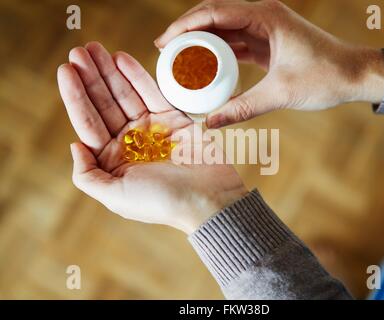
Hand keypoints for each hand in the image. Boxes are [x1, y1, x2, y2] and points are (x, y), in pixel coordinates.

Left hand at [57, 42, 246, 233]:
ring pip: (126, 94)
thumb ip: (88, 175)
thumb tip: (75, 145)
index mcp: (113, 159)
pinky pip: (153, 93)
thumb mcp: (115, 197)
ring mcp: (152, 128)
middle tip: (79, 51)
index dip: (75, 95)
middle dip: (91, 77)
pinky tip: (122, 59)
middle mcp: (130, 142)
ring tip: (95, 49)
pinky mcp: (174, 119)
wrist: (208, 199)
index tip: (65, 69)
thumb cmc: (162, 202)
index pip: (88, 122)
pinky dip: (137, 76)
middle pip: (105, 103)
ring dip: (110, 71)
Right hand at [155, 0, 383, 127]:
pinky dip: (217, 53)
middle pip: (213, 16)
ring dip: (200, 42)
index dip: (183, 25)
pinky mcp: (267, 42)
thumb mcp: (280, 93)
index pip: (213, 12)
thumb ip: (243, 108)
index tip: (163, 43)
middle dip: (186, 32)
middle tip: (165, 53)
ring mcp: (264, 28)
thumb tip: (210, 124)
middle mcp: (262, 16)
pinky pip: (235, 43)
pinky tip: (203, 67)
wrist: (354, 74)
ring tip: (179, 60)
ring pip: (223, 29)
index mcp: (265, 16)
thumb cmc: (325, 77)